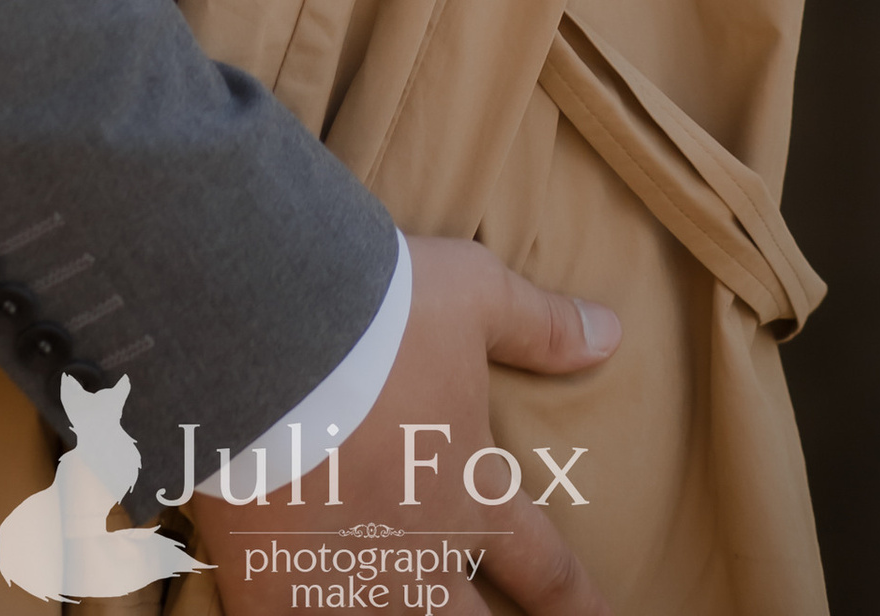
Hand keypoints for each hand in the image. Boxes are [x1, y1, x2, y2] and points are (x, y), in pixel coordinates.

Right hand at [191, 237, 617, 614]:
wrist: (267, 331)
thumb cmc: (379, 310)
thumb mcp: (473, 295)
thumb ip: (539, 325)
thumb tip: (611, 332)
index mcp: (473, 494)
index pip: (547, 571)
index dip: (581, 606)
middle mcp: (419, 554)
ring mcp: (346, 582)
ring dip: (399, 615)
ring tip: (389, 606)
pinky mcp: (271, 587)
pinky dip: (303, 610)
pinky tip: (294, 601)